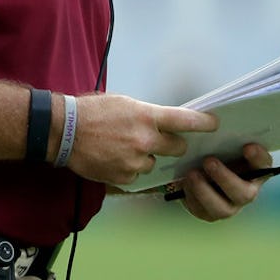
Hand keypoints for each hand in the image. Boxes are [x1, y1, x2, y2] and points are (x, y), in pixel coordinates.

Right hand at [67, 93, 218, 186]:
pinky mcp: (124, 176)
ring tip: (123, 147)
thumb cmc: (93, 111)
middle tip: (159, 140)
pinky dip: (129, 168)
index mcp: (147, 116)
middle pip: (177, 147)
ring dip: (146, 157)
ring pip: (154, 163)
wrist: (65, 131)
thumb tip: (166, 123)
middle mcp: (145, 140)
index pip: (184, 120)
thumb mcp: (124, 103)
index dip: (203, 123)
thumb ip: (147, 114)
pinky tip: (114, 158)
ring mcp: (135, 160)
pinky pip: (137, 175)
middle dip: (172, 145)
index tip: (215, 124)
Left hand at [178, 144, 272, 221]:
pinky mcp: (208, 213)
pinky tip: (183, 183)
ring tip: (192, 174)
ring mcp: (228, 206)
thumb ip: (227, 136)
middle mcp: (245, 191)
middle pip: (245, 194)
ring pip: (222, 209)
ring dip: (205, 191)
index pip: (265, 165)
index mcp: (255, 170)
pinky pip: (201, 211)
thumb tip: (218, 122)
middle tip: (208, 161)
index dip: (258, 158)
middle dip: (225, 178)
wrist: (196, 167)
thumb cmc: (215, 150)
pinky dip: (191, 198)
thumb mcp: (221, 141)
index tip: (247, 146)